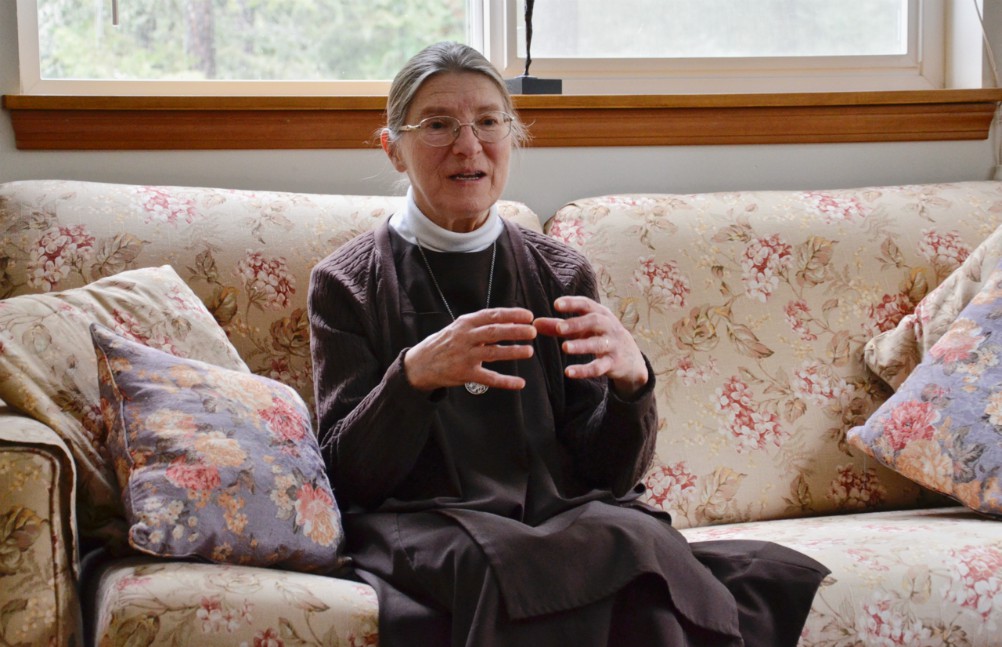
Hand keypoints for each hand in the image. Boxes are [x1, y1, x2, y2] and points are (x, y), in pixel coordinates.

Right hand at [404, 307, 536, 391]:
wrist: (420, 364)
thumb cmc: (444, 343)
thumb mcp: (459, 328)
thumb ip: (481, 325)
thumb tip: (510, 321)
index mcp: (465, 323)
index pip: (491, 315)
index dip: (511, 315)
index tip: (528, 315)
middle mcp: (465, 338)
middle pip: (494, 332)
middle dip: (515, 331)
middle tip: (532, 331)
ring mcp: (464, 356)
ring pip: (492, 353)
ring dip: (512, 352)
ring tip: (528, 351)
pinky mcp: (465, 374)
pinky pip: (488, 378)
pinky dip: (505, 381)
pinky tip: (519, 383)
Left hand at [534, 296, 647, 397]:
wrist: (630, 358)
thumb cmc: (599, 336)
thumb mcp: (582, 329)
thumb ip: (558, 326)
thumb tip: (534, 323)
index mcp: (600, 314)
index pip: (587, 304)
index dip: (572, 303)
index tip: (557, 304)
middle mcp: (608, 327)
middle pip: (594, 321)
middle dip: (577, 323)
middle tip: (559, 327)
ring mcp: (612, 345)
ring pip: (598, 344)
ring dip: (581, 345)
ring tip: (564, 348)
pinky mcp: (613, 363)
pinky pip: (599, 367)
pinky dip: (584, 370)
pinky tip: (568, 372)